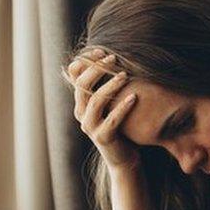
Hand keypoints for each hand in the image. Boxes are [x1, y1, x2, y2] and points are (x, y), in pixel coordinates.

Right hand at [65, 49, 140, 170]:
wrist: (123, 158)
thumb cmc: (121, 128)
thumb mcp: (112, 105)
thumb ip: (109, 88)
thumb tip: (114, 61)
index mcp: (81, 103)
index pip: (74, 76)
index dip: (85, 62)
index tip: (101, 51)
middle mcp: (81, 113)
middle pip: (82, 85)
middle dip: (97, 69)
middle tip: (113, 58)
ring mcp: (90, 126)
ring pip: (95, 100)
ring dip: (111, 85)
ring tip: (125, 75)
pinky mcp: (103, 137)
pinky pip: (112, 120)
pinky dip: (123, 107)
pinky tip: (135, 97)